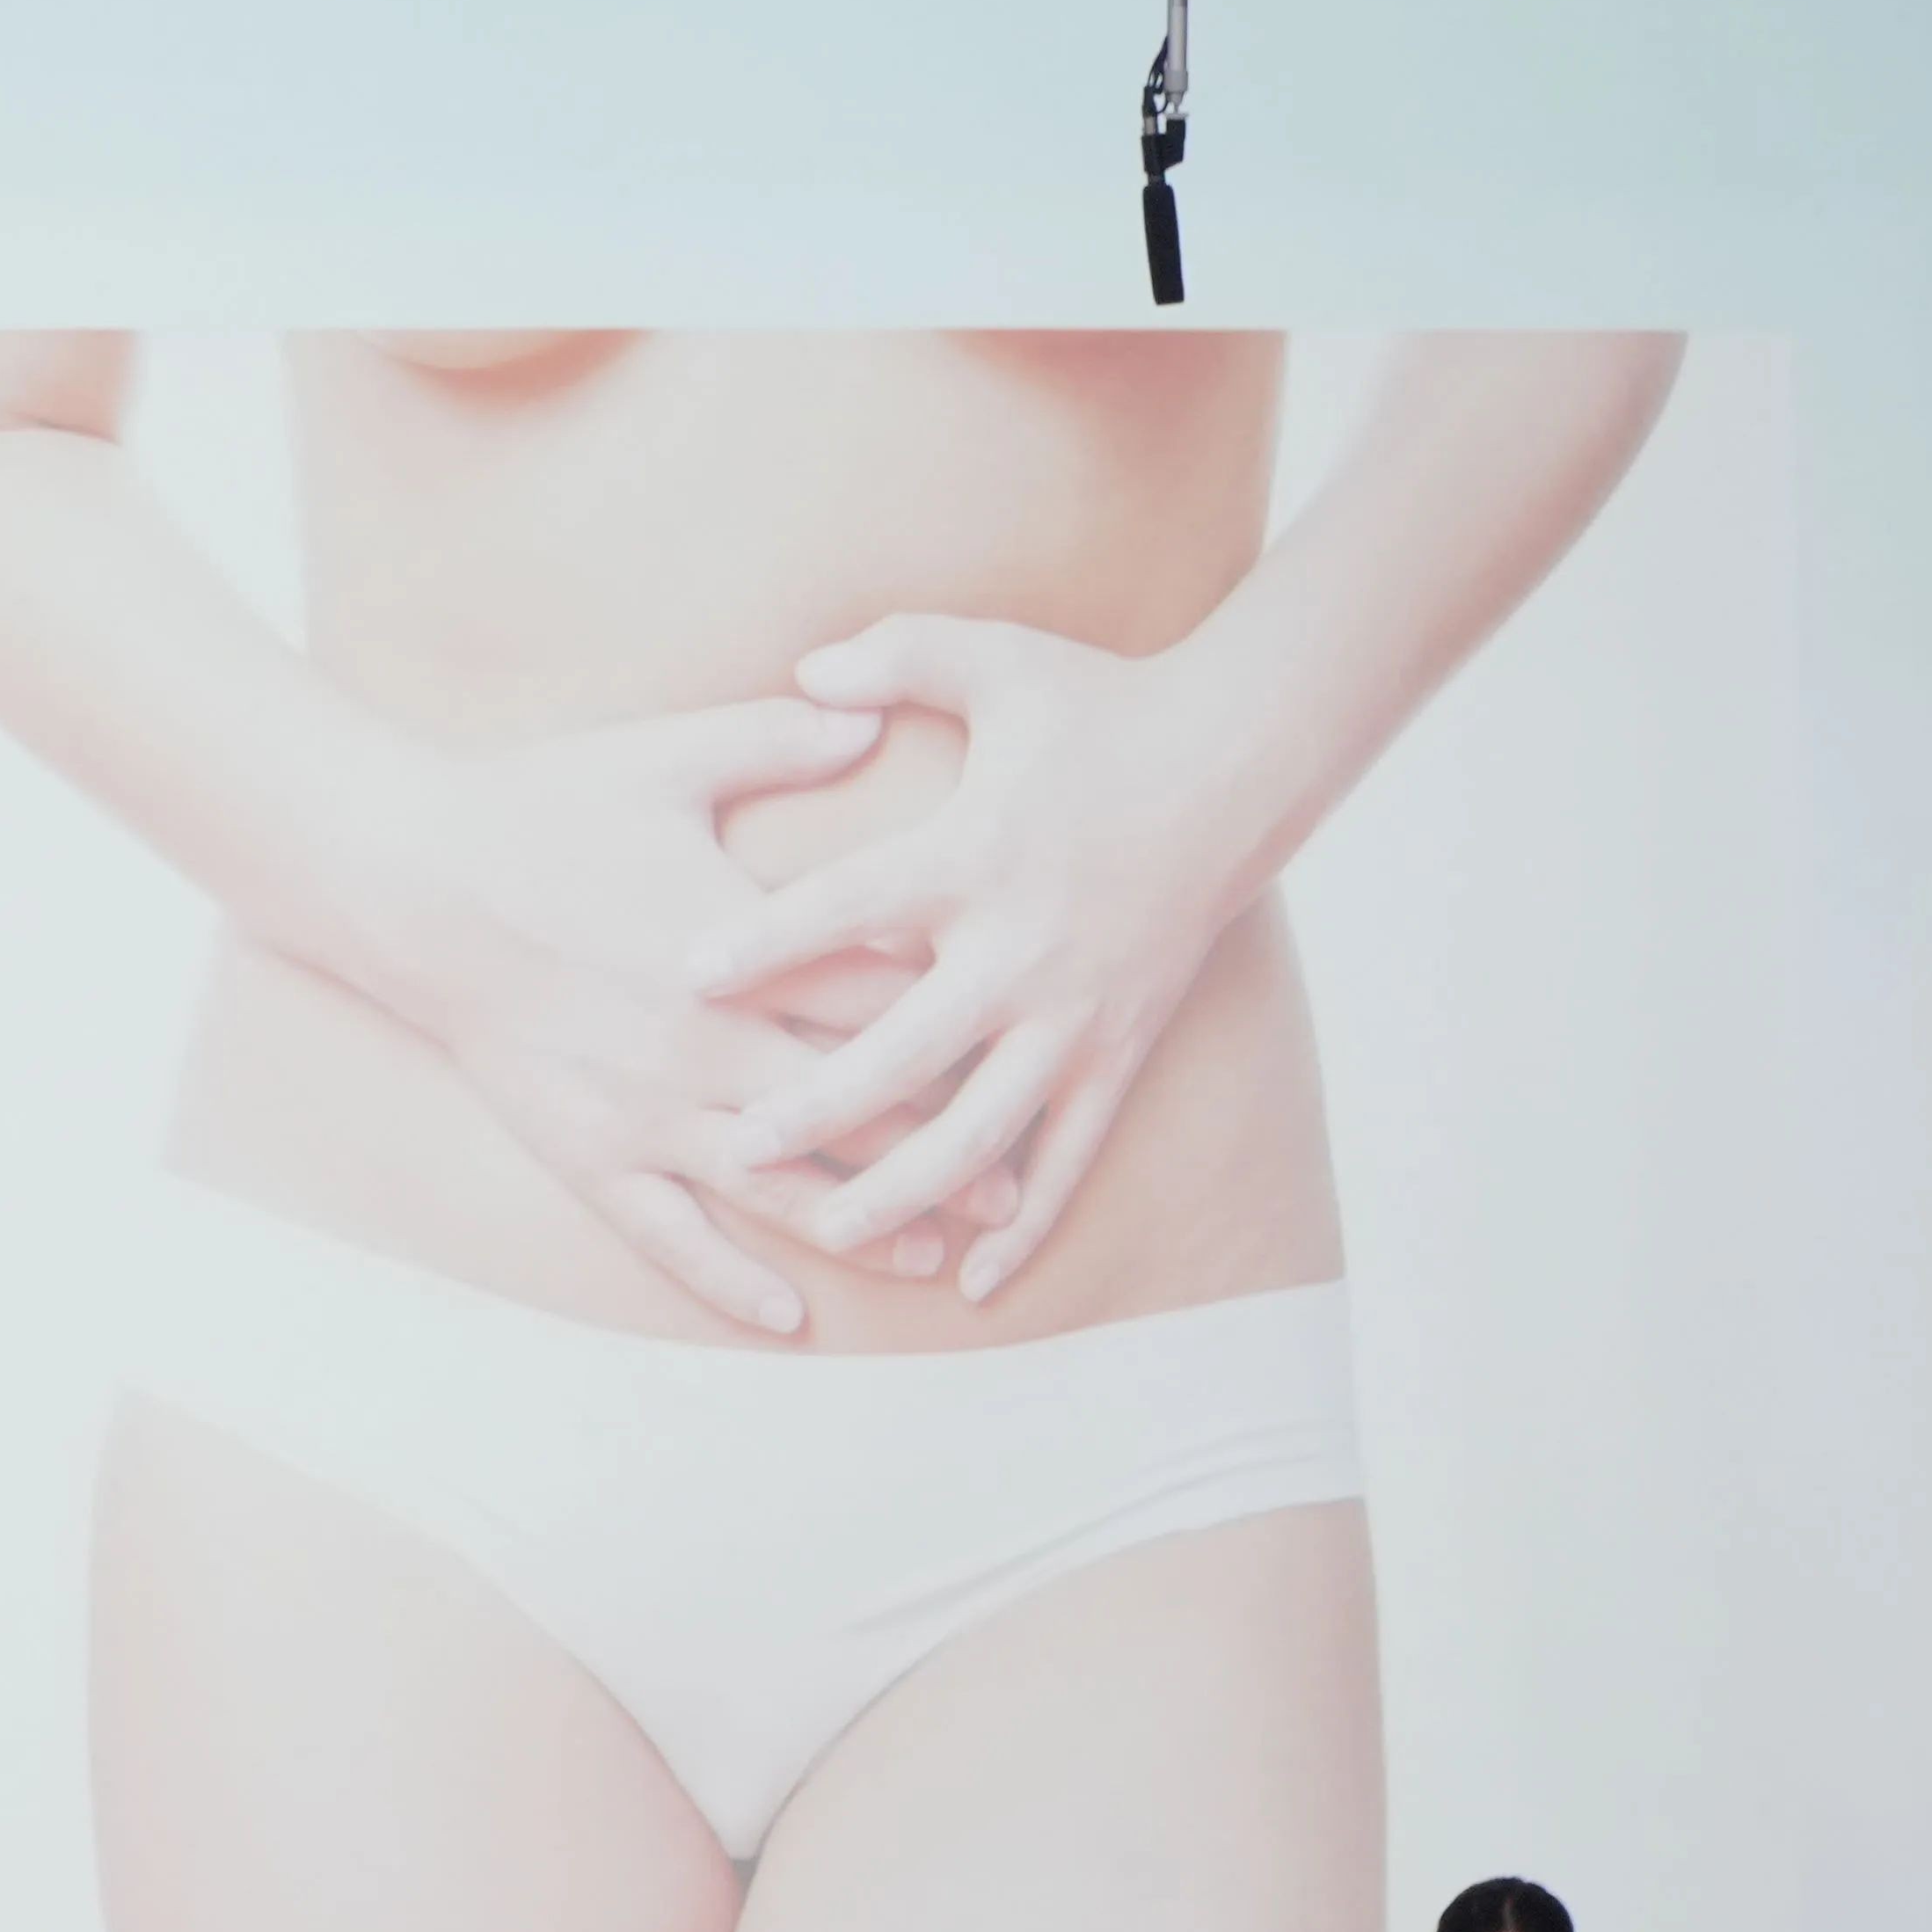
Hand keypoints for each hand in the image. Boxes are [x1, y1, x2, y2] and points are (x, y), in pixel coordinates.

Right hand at [371, 697, 988, 1335]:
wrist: (414, 883)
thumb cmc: (539, 810)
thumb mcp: (668, 756)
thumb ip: (780, 738)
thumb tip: (874, 710)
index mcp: (748, 952)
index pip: (888, 1002)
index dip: (966, 1028)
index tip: (1030, 1050)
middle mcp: (713, 1047)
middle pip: (861, 1112)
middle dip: (947, 1153)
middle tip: (1020, 1191)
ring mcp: (653, 1113)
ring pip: (785, 1190)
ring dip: (866, 1228)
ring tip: (935, 1257)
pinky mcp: (593, 1155)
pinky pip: (674, 1239)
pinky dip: (731, 1283)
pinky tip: (787, 1318)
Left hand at [681, 615, 1283, 1302]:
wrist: (1243, 760)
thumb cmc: (1102, 706)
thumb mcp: (999, 659)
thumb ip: (897, 654)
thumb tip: (806, 669)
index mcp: (976, 854)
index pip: (852, 905)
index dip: (769, 939)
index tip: (688, 973)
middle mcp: (1024, 947)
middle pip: (908, 1048)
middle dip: (820, 1106)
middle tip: (739, 1147)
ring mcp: (1078, 1010)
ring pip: (984, 1127)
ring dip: (907, 1185)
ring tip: (831, 1229)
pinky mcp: (1121, 1048)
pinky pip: (1069, 1152)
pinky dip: (1025, 1220)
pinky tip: (972, 1276)